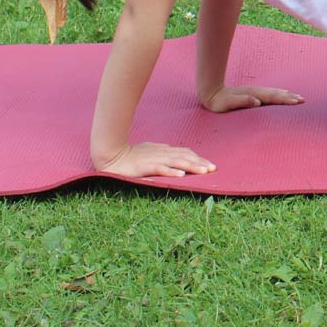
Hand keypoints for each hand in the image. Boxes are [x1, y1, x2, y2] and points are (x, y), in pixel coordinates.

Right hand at [96, 142, 216, 178]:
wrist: (112, 155)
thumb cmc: (131, 154)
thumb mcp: (150, 151)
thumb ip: (163, 153)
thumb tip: (175, 156)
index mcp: (164, 150)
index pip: (185, 152)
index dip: (198, 158)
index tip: (209, 165)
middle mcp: (162, 153)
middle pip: (185, 156)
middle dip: (200, 162)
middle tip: (213, 169)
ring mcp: (154, 159)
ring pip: (177, 162)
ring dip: (191, 167)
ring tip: (204, 172)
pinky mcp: (146, 166)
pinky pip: (161, 169)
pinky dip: (171, 172)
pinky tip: (181, 176)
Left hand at [201, 85, 304, 112]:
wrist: (211, 92)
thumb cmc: (219, 102)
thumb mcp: (228, 103)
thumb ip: (242, 101)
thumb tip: (257, 101)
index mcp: (253, 94)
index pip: (272, 97)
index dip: (285, 99)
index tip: (296, 101)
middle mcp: (256, 91)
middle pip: (277, 94)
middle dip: (290, 97)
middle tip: (303, 100)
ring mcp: (255, 92)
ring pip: (275, 93)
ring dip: (287, 95)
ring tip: (298, 97)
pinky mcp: (253, 94)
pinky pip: (270, 94)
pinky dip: (279, 94)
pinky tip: (283, 95)